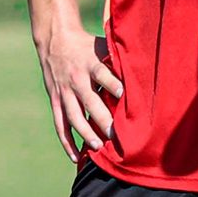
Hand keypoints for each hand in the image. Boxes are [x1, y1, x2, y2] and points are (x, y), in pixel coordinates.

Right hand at [36, 27, 123, 161]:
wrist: (55, 39)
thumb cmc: (87, 46)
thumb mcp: (102, 46)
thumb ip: (117, 61)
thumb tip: (143, 73)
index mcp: (90, 63)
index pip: (101, 74)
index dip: (111, 84)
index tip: (123, 94)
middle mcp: (76, 79)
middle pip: (89, 101)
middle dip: (101, 118)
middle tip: (115, 135)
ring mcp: (64, 91)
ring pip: (73, 116)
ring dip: (85, 133)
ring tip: (98, 147)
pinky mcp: (55, 100)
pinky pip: (60, 124)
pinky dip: (67, 142)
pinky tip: (76, 157)